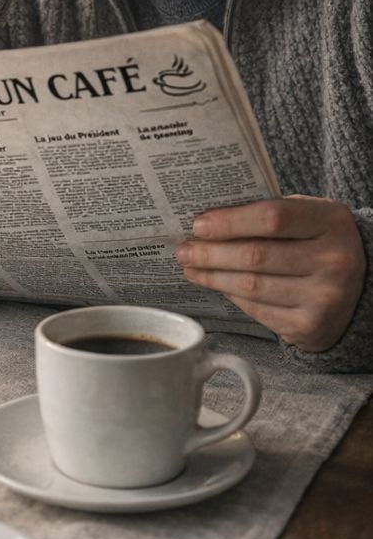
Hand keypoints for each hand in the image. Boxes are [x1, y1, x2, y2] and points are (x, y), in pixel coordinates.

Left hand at [176, 196, 366, 351]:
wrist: (362, 286)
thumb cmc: (319, 240)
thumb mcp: (307, 215)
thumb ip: (267, 212)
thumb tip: (208, 221)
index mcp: (331, 221)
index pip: (272, 217)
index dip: (230, 222)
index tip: (199, 225)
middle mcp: (335, 261)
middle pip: (256, 256)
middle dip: (210, 253)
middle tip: (183, 250)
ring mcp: (325, 298)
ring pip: (251, 287)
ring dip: (212, 277)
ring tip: (191, 267)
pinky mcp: (311, 327)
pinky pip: (258, 310)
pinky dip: (232, 296)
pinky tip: (217, 284)